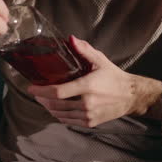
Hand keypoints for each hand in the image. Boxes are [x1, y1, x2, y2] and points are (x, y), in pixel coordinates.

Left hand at [27, 36, 161, 127]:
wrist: (130, 96)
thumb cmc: (113, 76)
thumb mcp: (100, 60)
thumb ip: (84, 50)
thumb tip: (70, 38)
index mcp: (87, 87)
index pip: (58, 92)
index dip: (41, 91)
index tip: (30, 88)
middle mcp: (87, 104)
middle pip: (55, 105)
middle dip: (42, 100)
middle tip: (35, 93)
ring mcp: (88, 115)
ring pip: (60, 115)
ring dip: (48, 108)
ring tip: (43, 100)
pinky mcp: (90, 123)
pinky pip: (68, 121)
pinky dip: (58, 115)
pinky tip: (55, 109)